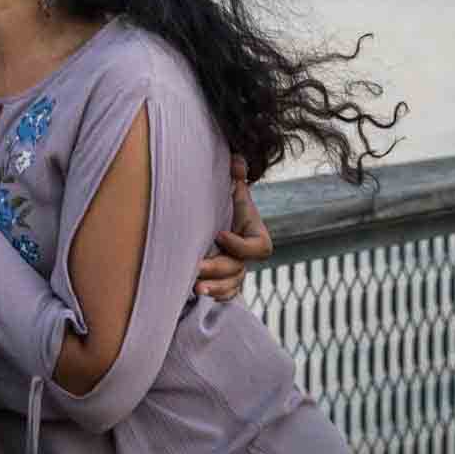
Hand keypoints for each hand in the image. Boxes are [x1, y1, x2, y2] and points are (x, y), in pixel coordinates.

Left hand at [195, 156, 272, 300]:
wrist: (220, 218)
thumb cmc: (226, 202)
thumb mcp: (233, 190)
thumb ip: (236, 177)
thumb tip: (236, 159)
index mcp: (255, 235)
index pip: (259, 248)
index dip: (241, 245)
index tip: (220, 234)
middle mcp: (247, 256)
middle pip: (239, 268)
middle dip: (218, 269)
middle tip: (196, 267)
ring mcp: (237, 269)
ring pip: (232, 284)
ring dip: (215, 287)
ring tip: (195, 287)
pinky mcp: (225, 279)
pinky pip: (227, 294)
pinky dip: (216, 294)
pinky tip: (198, 294)